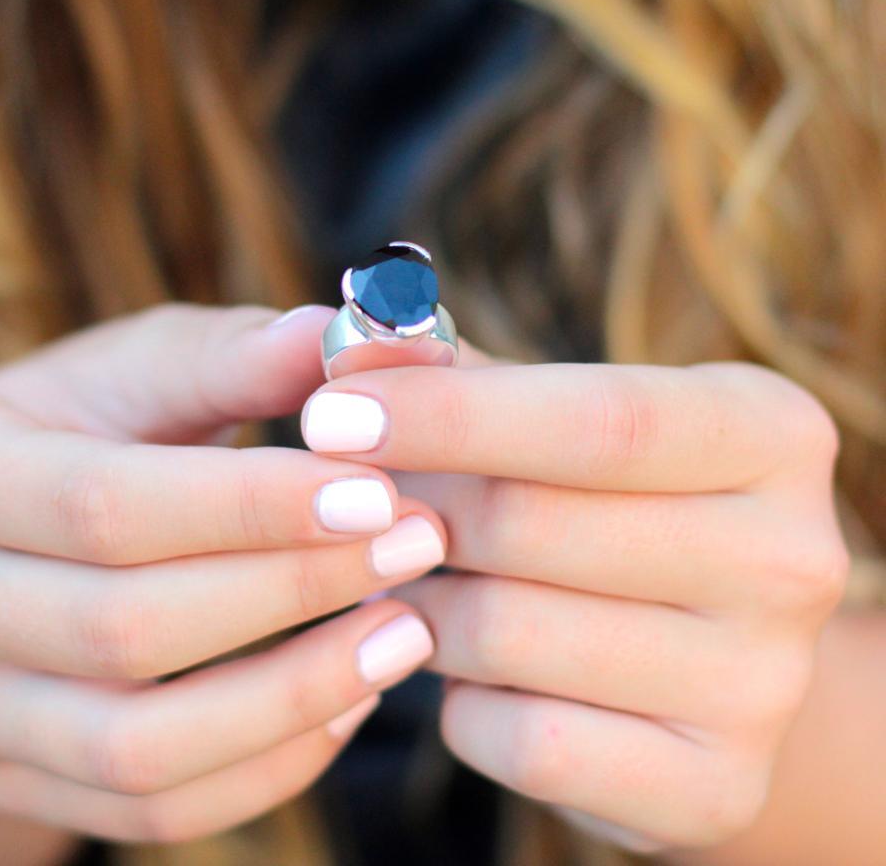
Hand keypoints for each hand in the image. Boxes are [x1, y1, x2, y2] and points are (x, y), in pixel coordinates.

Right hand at [0, 303, 444, 841]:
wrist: (11, 530)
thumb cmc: (93, 423)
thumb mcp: (149, 365)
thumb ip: (245, 354)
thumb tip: (363, 335)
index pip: (104, 505)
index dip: (250, 507)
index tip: (380, 492)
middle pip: (123, 630)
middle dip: (293, 591)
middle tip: (419, 544)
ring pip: (138, 747)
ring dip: (296, 697)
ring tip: (407, 632)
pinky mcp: (18, 775)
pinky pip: (154, 806)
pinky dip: (268, 765)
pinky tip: (350, 697)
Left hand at [300, 356, 847, 851]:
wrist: (696, 648)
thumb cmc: (600, 499)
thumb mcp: (549, 414)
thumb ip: (454, 372)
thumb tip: (351, 334)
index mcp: (770, 432)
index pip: (598, 419)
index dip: (451, 415)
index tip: (327, 413)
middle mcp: (793, 556)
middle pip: (533, 524)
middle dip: (414, 511)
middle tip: (361, 505)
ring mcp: (763, 685)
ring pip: (506, 632)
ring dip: (424, 604)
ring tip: (422, 579)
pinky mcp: (712, 786)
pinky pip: (518, 740)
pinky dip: (462, 700)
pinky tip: (477, 669)